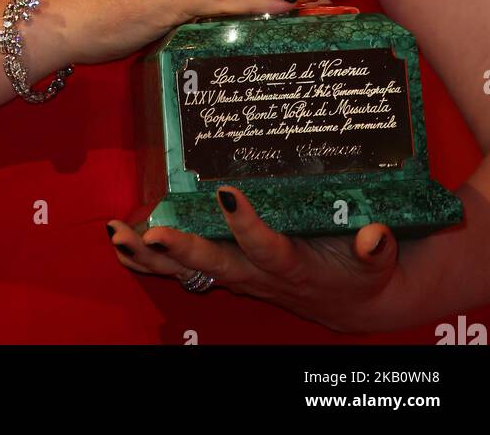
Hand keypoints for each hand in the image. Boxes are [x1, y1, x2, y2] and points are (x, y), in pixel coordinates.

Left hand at [105, 187, 406, 333]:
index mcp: (293, 266)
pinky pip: (181, 271)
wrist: (352, 302)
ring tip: (118, 235)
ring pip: (187, 270)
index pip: (266, 247)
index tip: (228, 195)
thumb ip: (376, 249)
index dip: (247, 225)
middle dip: (181, 250)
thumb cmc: (362, 273)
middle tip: (152, 233)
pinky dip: (149, 259)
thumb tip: (374, 234)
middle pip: (213, 264)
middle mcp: (258, 274)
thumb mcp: (377, 264)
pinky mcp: (227, 269)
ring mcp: (238, 273)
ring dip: (150, 255)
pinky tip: (121, 245)